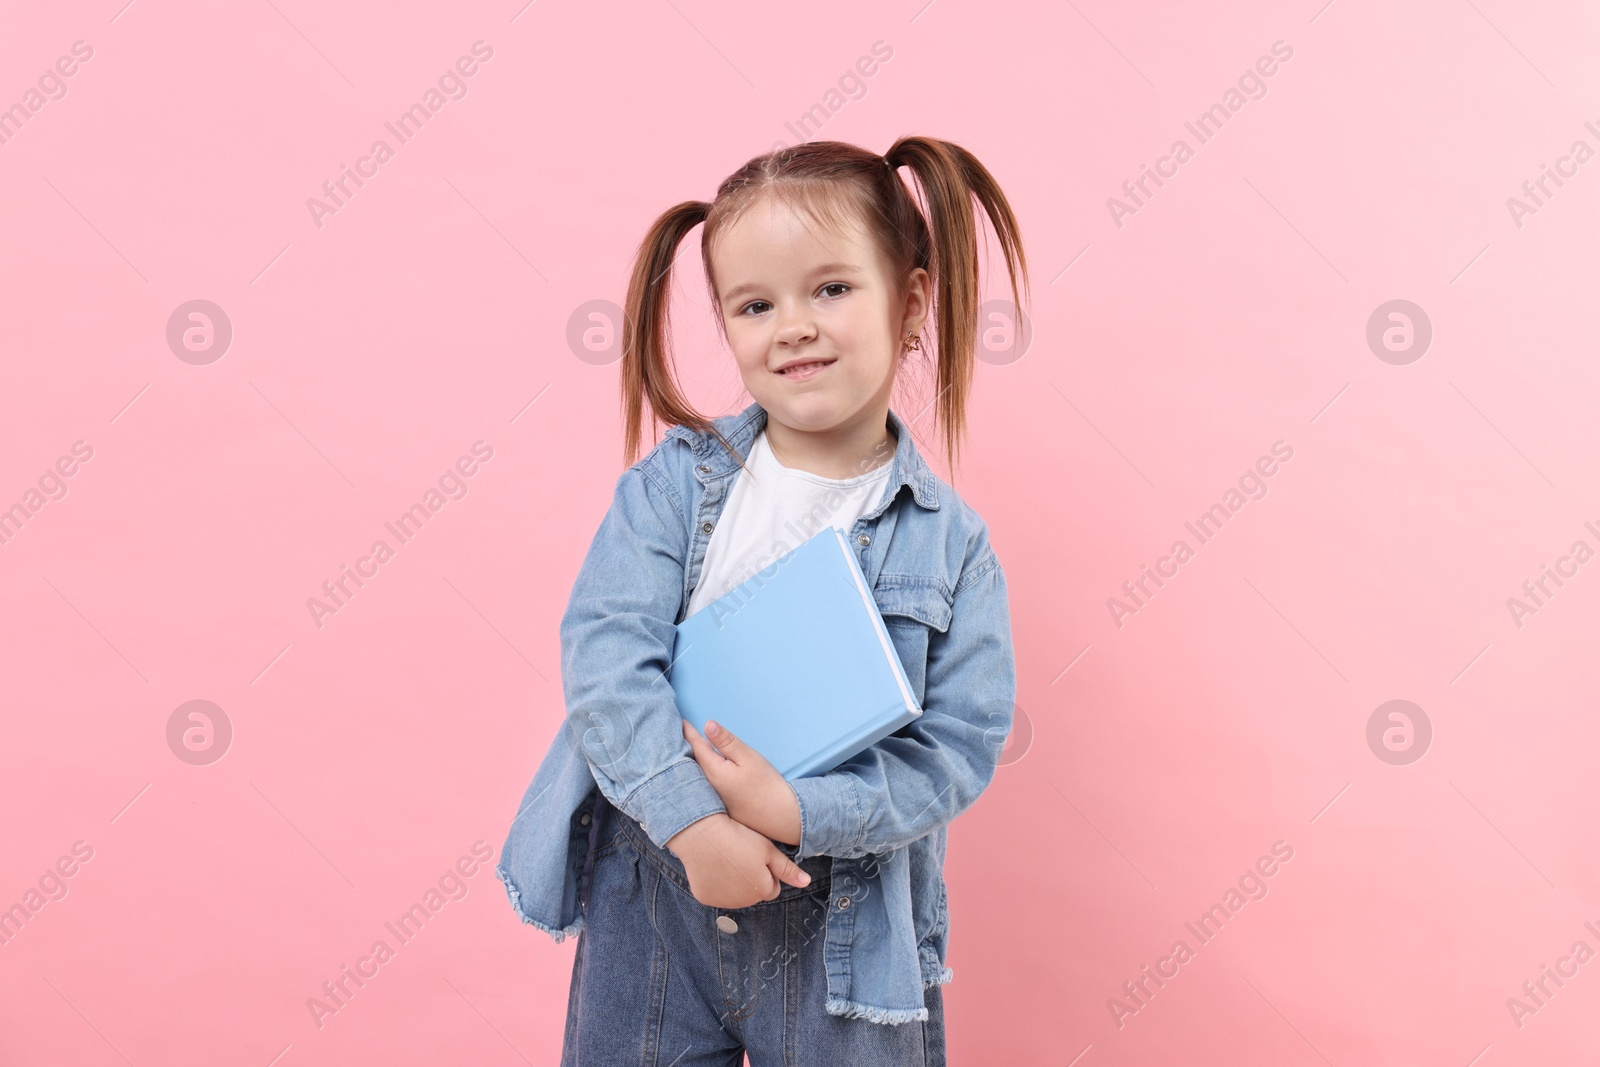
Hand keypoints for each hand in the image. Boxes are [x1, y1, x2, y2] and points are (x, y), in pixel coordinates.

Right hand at [666, 812, 810, 908]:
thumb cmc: (738, 837)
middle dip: (752, 880)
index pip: (772, 888)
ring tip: (728, 859)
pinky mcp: (705, 898)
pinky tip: (713, 866)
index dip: (766, 871)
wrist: (702, 833)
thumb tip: (806, 882)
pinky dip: (716, 884)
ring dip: (735, 884)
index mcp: (763, 890)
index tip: (756, 856)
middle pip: (754, 894)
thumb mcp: (768, 849)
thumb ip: (788, 869)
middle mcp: (744, 902)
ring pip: (736, 895)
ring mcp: (723, 901)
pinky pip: (716, 893)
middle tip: (741, 855)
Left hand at [683, 720, 802, 846]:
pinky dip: (698, 774)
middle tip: (676, 732)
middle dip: (684, 747)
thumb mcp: (749, 758)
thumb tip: (707, 725)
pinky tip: (699, 771)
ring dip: (690, 761)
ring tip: (683, 748)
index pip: (696, 747)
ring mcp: (711, 798)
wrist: (780, 818)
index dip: (688, 732)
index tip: (680, 722)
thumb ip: (727, 742)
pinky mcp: (718, 806)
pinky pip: (703, 786)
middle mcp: (707, 786)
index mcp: (713, 771)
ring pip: (696, 775)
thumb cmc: (767, 786)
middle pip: (692, 762)